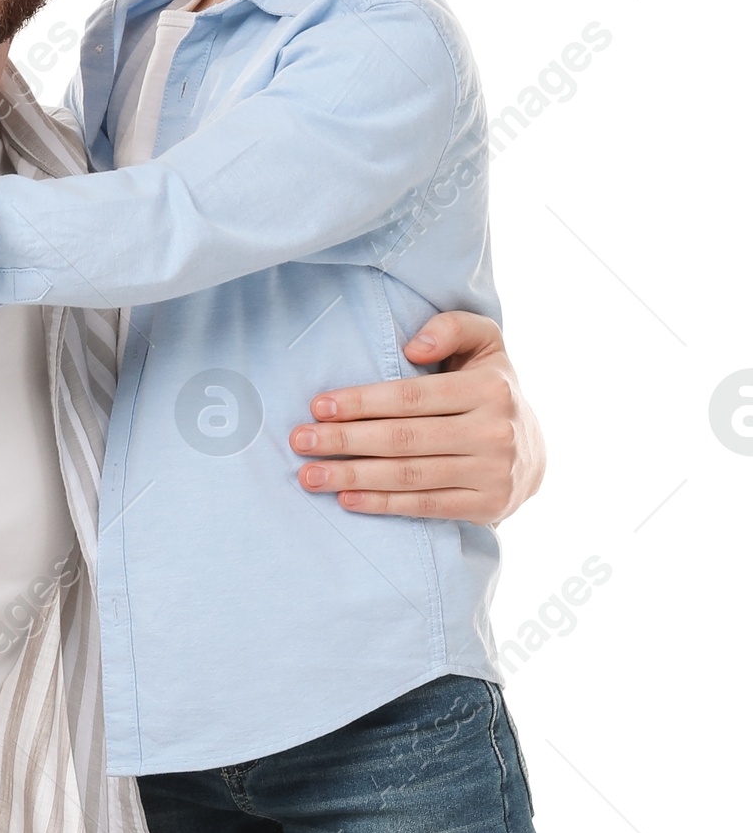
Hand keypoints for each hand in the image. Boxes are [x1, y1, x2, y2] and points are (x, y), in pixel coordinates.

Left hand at [289, 310, 544, 522]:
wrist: (532, 455)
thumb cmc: (491, 390)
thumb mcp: (484, 345)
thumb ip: (453, 327)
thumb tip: (413, 347)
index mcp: (489, 387)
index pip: (413, 397)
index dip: (362, 403)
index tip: (319, 407)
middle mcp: (493, 431)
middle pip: (404, 438)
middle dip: (345, 440)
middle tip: (300, 441)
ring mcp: (492, 472)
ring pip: (409, 475)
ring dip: (353, 476)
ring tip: (310, 475)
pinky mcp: (487, 506)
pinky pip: (424, 506)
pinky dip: (382, 504)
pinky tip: (346, 498)